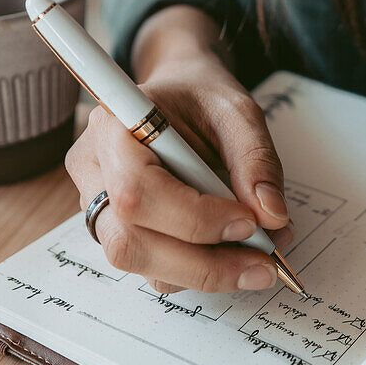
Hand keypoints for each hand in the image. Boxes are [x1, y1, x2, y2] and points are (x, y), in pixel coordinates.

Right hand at [65, 25, 291, 293]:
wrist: (178, 92)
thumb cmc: (200, 95)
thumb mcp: (238, 110)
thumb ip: (256, 159)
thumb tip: (271, 217)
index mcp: (115, 127)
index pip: (138, 190)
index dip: (194, 218)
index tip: (250, 222)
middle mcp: (95, 170)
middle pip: (129, 242)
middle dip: (203, 264)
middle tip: (264, 264)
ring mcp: (98, 204)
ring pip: (139, 262)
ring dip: (205, 272)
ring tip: (260, 256)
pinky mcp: (117, 228)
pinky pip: (152, 266)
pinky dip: (199, 269)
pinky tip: (236, 251)